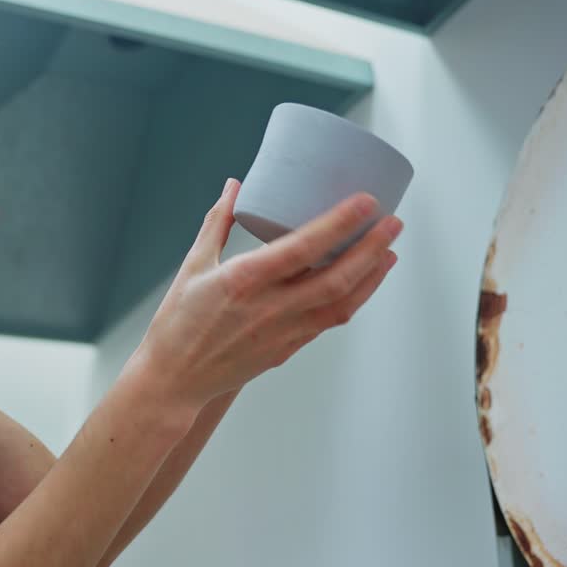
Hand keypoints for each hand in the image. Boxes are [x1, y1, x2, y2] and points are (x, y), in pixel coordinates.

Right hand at [133, 178, 400, 408]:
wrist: (174, 380)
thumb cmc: (177, 323)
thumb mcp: (192, 265)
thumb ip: (217, 222)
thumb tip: (235, 186)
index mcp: (242, 281)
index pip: (303, 248)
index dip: (339, 224)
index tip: (365, 202)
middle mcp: (269, 308)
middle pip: (335, 277)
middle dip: (370, 248)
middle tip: (392, 222)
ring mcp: (282, 332)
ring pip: (341, 303)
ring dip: (371, 276)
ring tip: (390, 250)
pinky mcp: (287, 349)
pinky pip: (330, 321)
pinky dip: (353, 299)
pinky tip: (364, 281)